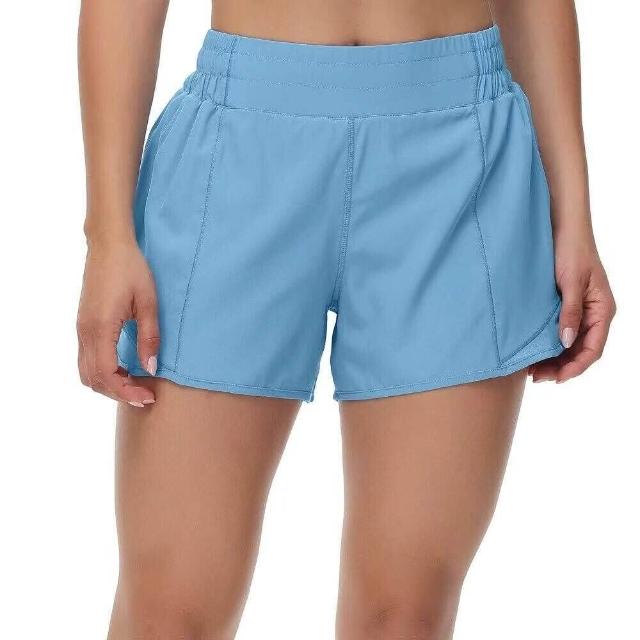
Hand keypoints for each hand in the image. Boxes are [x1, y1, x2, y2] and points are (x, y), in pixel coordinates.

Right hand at [77, 239, 158, 405]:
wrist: (109, 246)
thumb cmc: (132, 270)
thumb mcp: (148, 303)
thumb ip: (150, 338)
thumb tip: (151, 368)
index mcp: (101, 327)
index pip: (108, 374)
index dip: (127, 391)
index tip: (149, 396)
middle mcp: (85, 332)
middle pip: (93, 379)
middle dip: (118, 393)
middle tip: (145, 396)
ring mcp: (81, 329)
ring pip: (86, 372)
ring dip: (108, 385)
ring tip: (135, 385)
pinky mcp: (83, 325)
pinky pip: (86, 359)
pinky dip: (102, 373)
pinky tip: (123, 370)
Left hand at [530, 230, 615, 382]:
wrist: (562, 226)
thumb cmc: (571, 250)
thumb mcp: (571, 282)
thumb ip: (569, 312)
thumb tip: (564, 343)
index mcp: (603, 310)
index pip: (593, 349)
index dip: (575, 367)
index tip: (555, 378)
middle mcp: (594, 313)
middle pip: (580, 350)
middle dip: (561, 367)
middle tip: (536, 376)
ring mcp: (580, 310)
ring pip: (570, 343)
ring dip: (553, 358)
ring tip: (532, 369)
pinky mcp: (566, 305)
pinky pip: (561, 331)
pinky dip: (549, 343)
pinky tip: (533, 350)